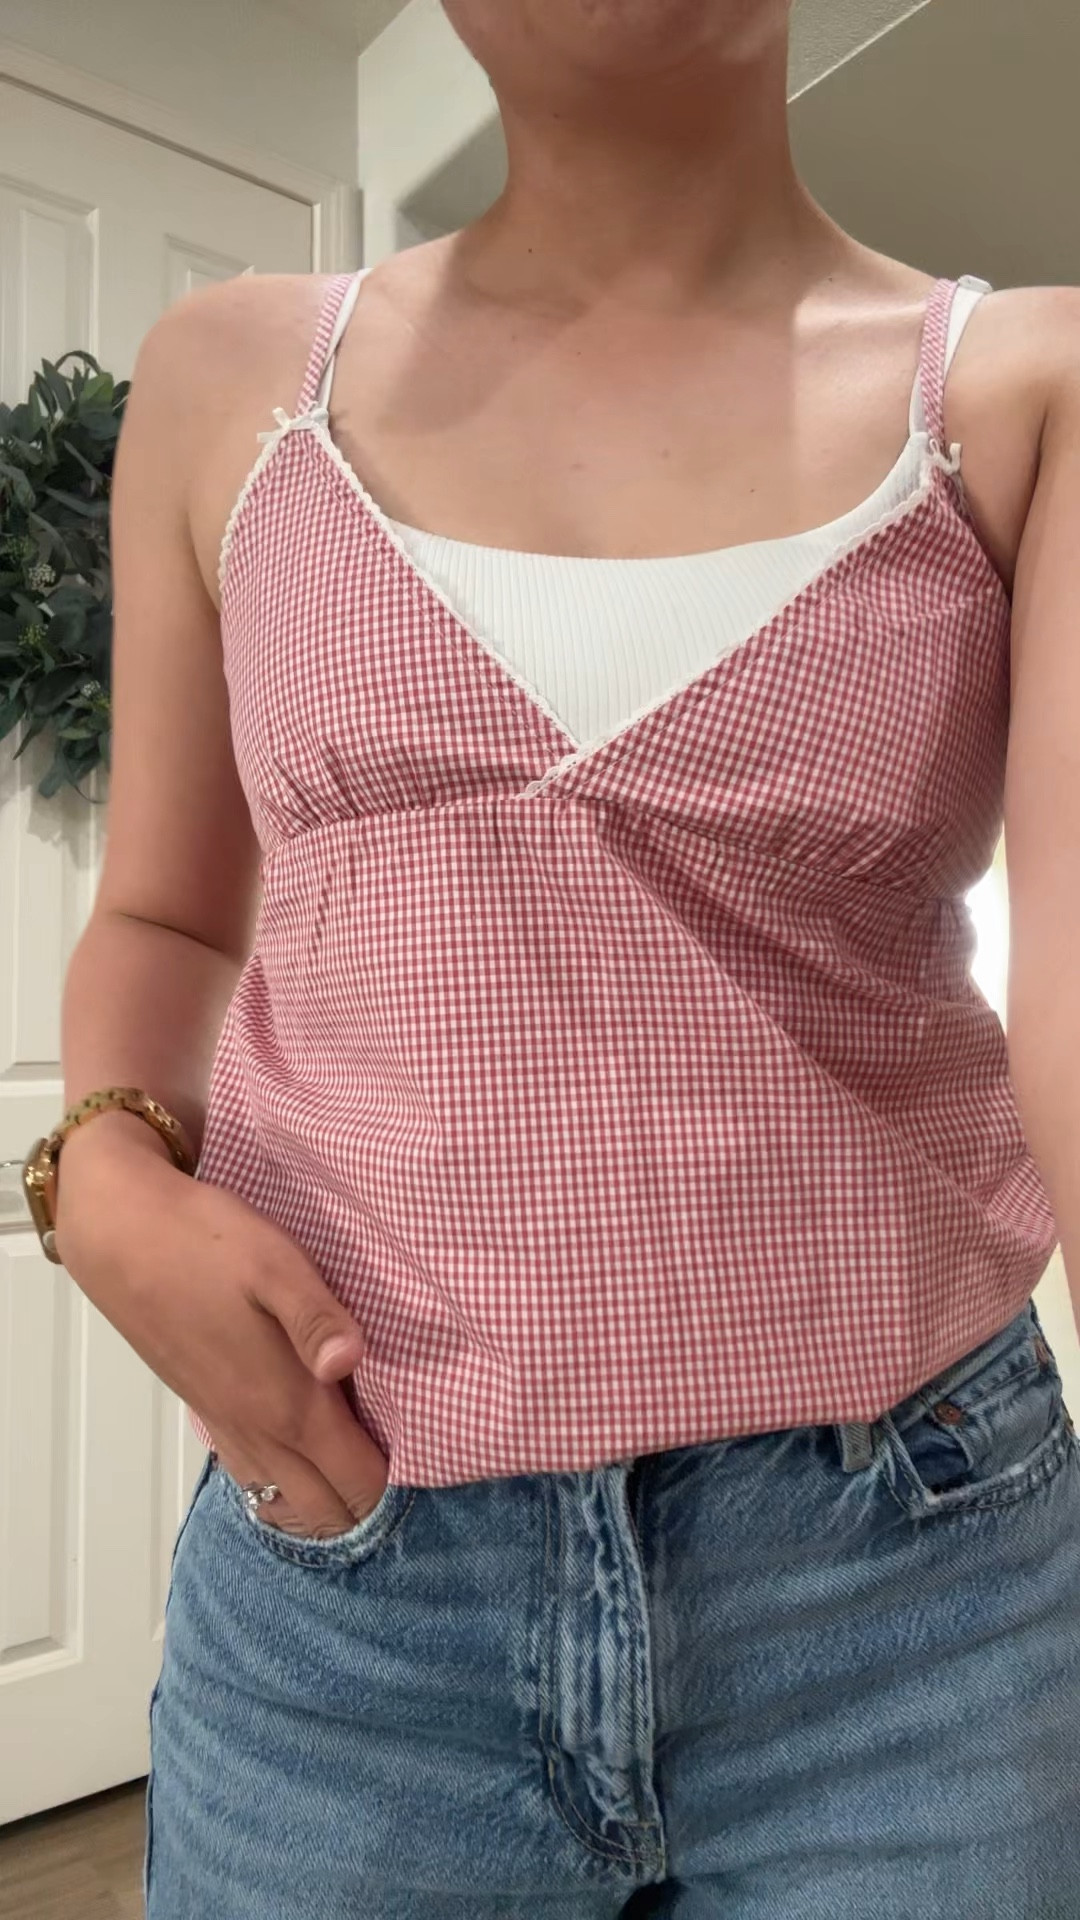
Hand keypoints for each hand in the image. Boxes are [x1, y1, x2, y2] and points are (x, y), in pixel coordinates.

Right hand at [55, 1115, 388, 1538]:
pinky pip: (253, 1478)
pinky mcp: (206, 1411)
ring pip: (283, 1503)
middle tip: (411, 1477)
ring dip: (327, 1505)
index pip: (355, 1483)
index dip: (397, 1487)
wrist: (122, 1235)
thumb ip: (316, 1318)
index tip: (435, 1465)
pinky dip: (286, 1490)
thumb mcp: (273, 1264)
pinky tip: (304, 1465)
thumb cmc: (205, 1242)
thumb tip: (351, 1362)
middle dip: (367, 1509)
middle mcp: (257, 1431)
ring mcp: (226, 1426)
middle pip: (324, 1511)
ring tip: (365, 1481)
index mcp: (287, 1403)